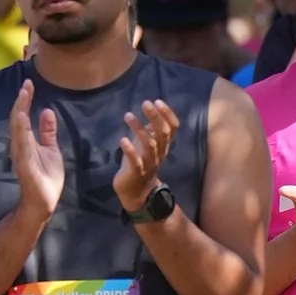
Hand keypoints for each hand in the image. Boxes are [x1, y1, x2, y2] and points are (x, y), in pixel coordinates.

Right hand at [9, 80, 65, 231]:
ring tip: (23, 96)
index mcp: (27, 141)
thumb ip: (47, 132)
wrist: (44, 202)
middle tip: (26, 85)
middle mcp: (21, 145)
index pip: (24, 116)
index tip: (29, 83)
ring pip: (18, 130)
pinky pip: (22, 146)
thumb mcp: (51, 150)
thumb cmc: (47, 177)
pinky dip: (21, 132)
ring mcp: (22, 155)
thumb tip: (47, 111)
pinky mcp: (25, 165)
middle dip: (21, 102)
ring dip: (20, 112)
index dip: (25, 100)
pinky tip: (22, 119)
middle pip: (18, 119)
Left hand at [115, 96, 179, 216]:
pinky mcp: (136, 173)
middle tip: (145, 103)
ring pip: (149, 145)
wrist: (136, 193)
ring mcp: (148, 164)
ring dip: (139, 129)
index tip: (158, 101)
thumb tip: (152, 110)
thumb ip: (151, 130)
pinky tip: (122, 140)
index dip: (167, 114)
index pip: (173, 128)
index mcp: (163, 146)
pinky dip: (130, 150)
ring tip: (128, 115)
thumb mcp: (146, 145)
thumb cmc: (140, 164)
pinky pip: (135, 161)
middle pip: (162, 134)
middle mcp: (159, 153)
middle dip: (155, 117)